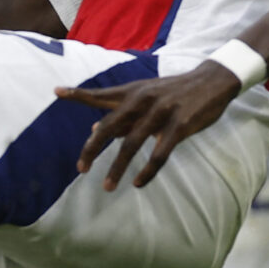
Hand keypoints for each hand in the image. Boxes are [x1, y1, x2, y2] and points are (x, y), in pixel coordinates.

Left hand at [55, 62, 241, 189]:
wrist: (212, 81)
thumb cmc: (174, 91)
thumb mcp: (146, 94)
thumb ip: (121, 112)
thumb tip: (93, 129)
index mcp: (132, 92)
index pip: (100, 94)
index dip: (78, 93)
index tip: (56, 91)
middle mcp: (142, 100)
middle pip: (110, 126)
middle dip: (92, 149)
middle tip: (80, 169)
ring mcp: (161, 113)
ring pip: (132, 144)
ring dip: (118, 168)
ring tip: (108, 186)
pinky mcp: (179, 126)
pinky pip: (159, 154)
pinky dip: (147, 170)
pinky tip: (138, 183)